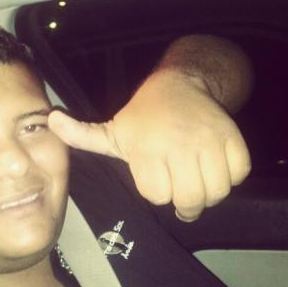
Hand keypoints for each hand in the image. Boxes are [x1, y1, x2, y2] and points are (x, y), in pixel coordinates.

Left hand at [48, 69, 250, 221]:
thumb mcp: (111, 129)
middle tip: (180, 190)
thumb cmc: (141, 116)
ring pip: (216, 191)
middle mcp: (178, 144)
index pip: (157, 196)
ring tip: (196, 180)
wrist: (179, 84)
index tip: (155, 179)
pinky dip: (229, 176)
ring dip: (207, 192)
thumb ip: (81, 134)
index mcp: (145, 148)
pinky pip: (238, 174)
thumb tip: (49, 121)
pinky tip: (214, 167)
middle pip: (189, 200)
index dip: (156, 191)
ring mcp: (208, 140)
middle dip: (184, 201)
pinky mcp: (232, 136)